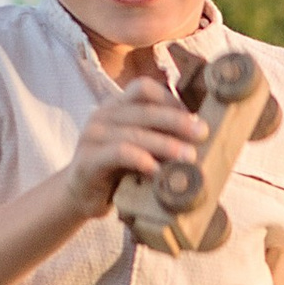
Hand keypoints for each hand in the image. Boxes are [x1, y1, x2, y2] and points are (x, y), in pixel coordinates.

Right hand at [63, 70, 203, 221]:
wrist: (81, 196)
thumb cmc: (117, 171)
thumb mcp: (139, 146)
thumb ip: (158, 135)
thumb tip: (198, 133)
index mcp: (116, 106)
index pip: (144, 88)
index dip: (171, 100)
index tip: (194, 118)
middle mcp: (103, 114)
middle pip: (144, 109)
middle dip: (177, 121)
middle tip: (202, 133)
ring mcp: (93, 135)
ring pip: (135, 132)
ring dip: (165, 144)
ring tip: (188, 156)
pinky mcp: (88, 159)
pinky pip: (118, 153)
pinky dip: (141, 159)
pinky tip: (157, 170)